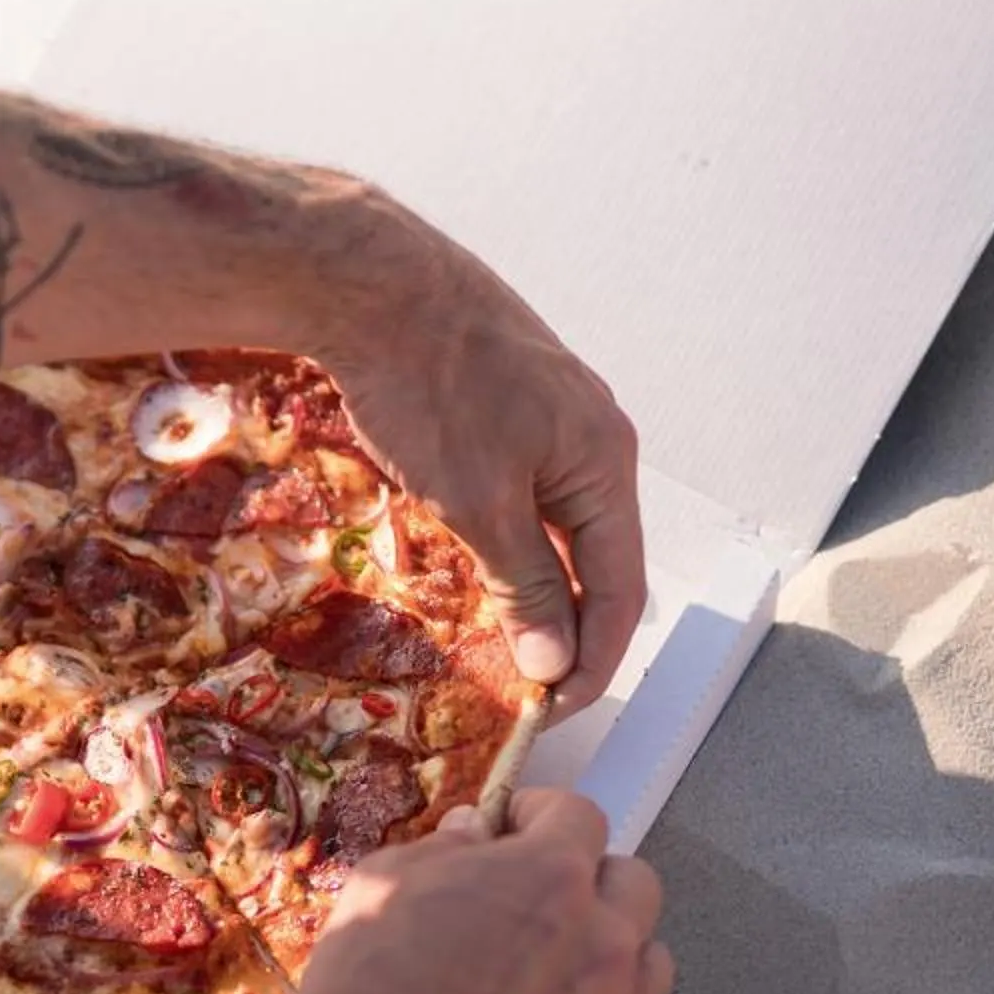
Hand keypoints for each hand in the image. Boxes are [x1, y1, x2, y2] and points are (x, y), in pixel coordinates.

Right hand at [278, 790, 670, 993]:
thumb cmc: (367, 979)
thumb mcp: (383, 883)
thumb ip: (444, 850)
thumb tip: (474, 833)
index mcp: (551, 877)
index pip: (579, 817)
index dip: (540, 815)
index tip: (512, 830)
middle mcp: (603, 942)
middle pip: (635, 885)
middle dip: (589, 879)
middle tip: (537, 900)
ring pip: (651, 966)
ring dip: (612, 957)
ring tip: (558, 973)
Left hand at [303, 196, 645, 715]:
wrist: (372, 282)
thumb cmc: (430, 384)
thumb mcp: (478, 501)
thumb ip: (520, 584)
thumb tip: (554, 660)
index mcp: (605, 461)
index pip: (620, 587)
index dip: (594, 659)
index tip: (555, 711)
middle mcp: (592, 437)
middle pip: (595, 558)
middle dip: (565, 628)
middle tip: (527, 689)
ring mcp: (549, 415)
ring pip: (555, 525)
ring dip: (533, 587)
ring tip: (499, 641)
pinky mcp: (504, 403)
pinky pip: (523, 491)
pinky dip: (505, 541)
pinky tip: (472, 565)